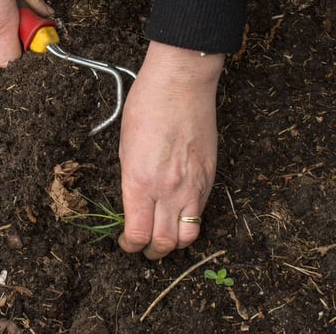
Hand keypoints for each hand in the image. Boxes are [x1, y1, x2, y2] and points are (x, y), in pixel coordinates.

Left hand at [118, 41, 222, 258]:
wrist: (181, 83)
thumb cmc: (147, 106)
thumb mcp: (125, 147)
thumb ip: (132, 181)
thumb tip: (135, 203)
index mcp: (141, 182)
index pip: (138, 235)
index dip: (130, 245)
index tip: (126, 241)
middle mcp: (169, 190)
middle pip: (164, 243)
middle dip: (152, 252)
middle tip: (145, 248)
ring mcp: (194, 184)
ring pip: (189, 236)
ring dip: (174, 242)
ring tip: (165, 237)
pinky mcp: (210, 175)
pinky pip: (201, 211)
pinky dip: (189, 220)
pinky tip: (180, 212)